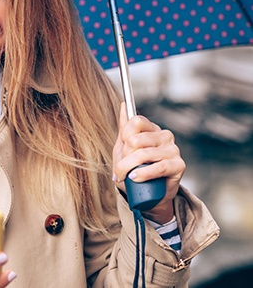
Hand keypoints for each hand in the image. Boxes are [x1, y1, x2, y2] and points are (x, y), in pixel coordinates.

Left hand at [113, 102, 185, 222]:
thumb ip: (125, 126)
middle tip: (121, 169)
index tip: (122, 149)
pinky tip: (135, 177)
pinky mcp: (179, 165)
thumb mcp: (126, 148)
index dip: (124, 135)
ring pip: (143, 154)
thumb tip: (123, 105)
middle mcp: (164, 135)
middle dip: (124, 156)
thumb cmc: (137, 168)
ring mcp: (173, 149)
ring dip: (128, 167)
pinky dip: (143, 173)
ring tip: (124, 177)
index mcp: (152, 129)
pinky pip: (158, 167)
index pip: (136, 121)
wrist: (151, 195)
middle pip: (136, 139)